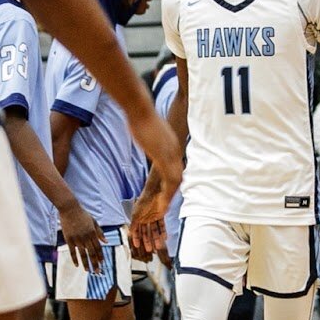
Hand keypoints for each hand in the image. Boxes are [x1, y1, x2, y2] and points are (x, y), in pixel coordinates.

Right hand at [58, 201, 105, 272]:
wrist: (70, 209)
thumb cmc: (82, 214)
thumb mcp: (94, 222)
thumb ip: (100, 232)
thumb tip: (106, 242)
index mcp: (93, 233)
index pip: (98, 247)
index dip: (100, 256)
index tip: (102, 263)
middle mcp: (86, 237)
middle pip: (92, 253)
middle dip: (95, 263)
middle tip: (97, 271)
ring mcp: (77, 238)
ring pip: (83, 254)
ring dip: (86, 263)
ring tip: (88, 270)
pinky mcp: (69, 239)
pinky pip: (72, 251)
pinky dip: (75, 259)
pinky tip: (77, 265)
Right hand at [127, 109, 181, 226]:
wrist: (139, 108)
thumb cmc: (141, 114)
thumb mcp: (149, 129)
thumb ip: (152, 138)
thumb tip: (148, 139)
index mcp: (171, 144)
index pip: (176, 167)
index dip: (173, 181)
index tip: (169, 192)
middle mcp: (174, 150)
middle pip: (179, 175)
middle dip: (173, 192)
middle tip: (166, 206)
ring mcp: (170, 154)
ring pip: (176, 181)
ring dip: (170, 197)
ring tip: (164, 210)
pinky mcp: (163, 157)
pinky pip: (170, 181)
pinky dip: (168, 195)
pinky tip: (163, 205)